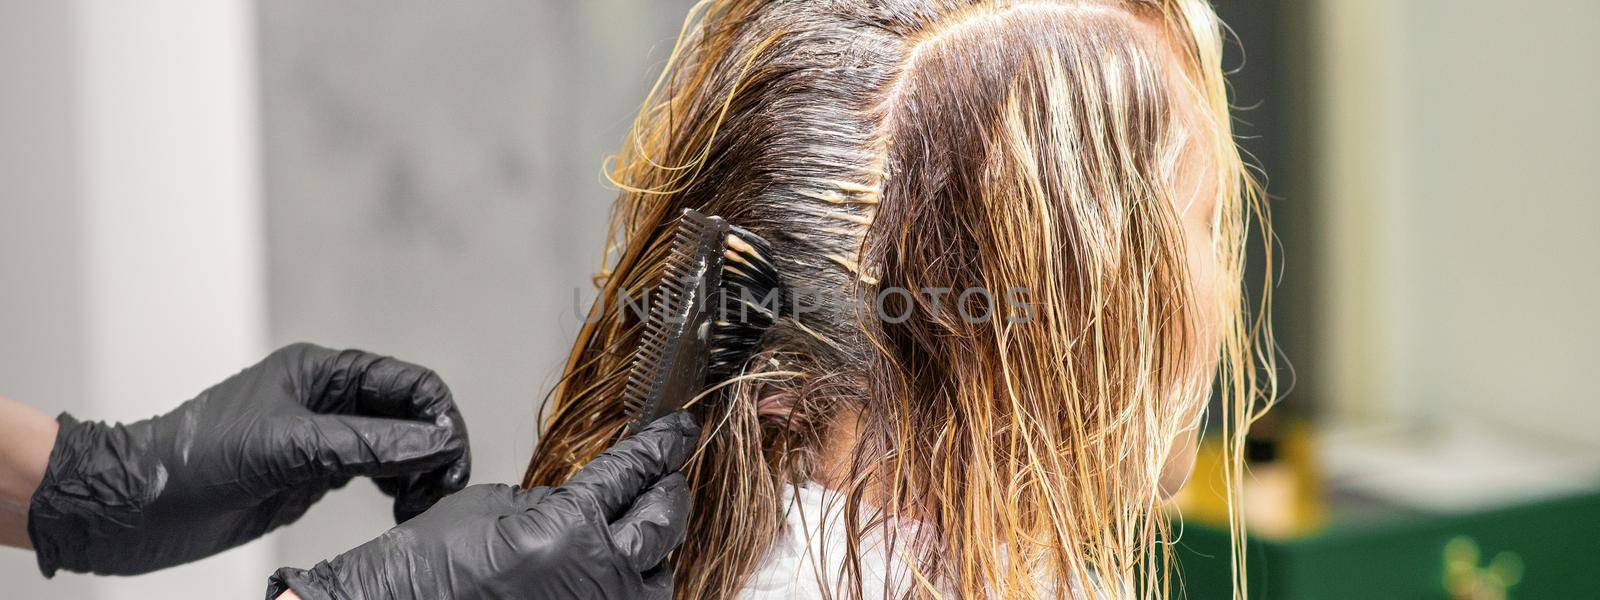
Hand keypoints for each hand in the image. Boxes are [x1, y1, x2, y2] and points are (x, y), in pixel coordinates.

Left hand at [27, 343, 469, 575]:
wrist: (134, 507)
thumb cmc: (192, 460)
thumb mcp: (290, 447)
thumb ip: (368, 444)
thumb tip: (436, 442)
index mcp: (322, 371)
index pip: (408, 381)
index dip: (439, 416)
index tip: (451, 458)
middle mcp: (327, 399)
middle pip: (409, 414)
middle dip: (435, 447)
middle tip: (445, 490)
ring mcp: (321, 437)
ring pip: (397, 446)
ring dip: (420, 472)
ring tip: (423, 505)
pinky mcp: (312, 473)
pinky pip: (375, 474)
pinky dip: (398, 489)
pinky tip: (401, 508)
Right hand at [267, 412, 698, 599]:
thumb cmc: (431, 565)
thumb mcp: (497, 506)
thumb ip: (556, 499)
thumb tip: (592, 498)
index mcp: (571, 527)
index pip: (632, 473)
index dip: (660, 447)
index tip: (679, 431)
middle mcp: (597, 576)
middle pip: (664, 523)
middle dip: (670, 493)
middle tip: (672, 476)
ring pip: (661, 577)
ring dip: (659, 551)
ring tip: (650, 529)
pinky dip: (634, 586)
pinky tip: (623, 571)